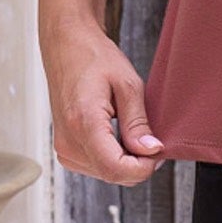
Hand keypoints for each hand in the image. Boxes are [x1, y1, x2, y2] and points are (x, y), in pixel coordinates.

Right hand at [40, 22, 165, 185]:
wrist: (67, 47)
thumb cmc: (94, 58)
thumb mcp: (128, 84)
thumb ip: (138, 123)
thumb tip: (151, 151)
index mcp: (83, 123)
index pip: (115, 169)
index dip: (143, 167)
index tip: (158, 151)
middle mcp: (68, 141)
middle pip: (112, 175)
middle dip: (138, 165)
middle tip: (152, 140)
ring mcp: (63, 148)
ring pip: (105, 175)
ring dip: (126, 162)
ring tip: (133, 133)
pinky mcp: (64, 149)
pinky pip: (95, 167)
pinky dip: (112, 158)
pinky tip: (119, 136)